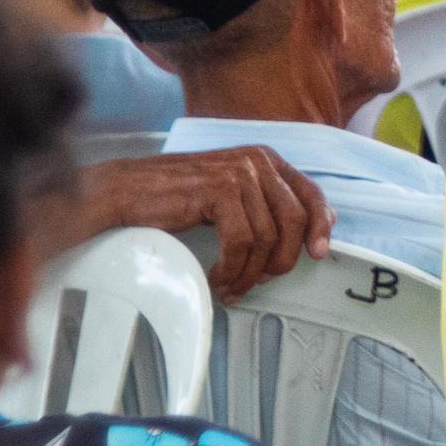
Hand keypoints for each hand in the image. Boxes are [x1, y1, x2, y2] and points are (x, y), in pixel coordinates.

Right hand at [86, 145, 332, 296]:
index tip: (318, 254)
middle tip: (260, 281)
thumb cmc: (175, 197)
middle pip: (293, 220)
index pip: (310, 193)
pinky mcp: (219, 191)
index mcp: (265, 159)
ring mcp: (239, 173)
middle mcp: (256, 161)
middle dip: (282, 259)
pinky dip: (231, 268)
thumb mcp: (230, 194)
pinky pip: (241, 242)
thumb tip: (313, 227)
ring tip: (231, 286)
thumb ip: (267, 204)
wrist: (125, 191)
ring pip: (266, 237)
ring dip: (250, 272)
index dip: (320, 226)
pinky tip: (217, 276)